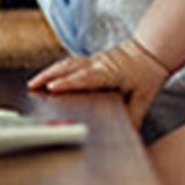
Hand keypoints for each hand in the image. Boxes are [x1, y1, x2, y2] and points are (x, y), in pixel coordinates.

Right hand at [28, 38, 168, 126]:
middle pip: (69, 67)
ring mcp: (93, 59)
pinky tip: (48, 77)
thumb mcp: (145, 99)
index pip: (85, 77)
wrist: (152, 50)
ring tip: (34, 83)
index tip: (52, 88)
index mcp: (110, 72)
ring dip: (48, 72)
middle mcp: (98, 63)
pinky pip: (70, 63)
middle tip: (32, 86)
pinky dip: (56, 69)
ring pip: (67, 63)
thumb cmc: (148, 73)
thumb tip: (127, 135)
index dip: (68, 83)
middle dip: (48, 76)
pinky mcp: (91, 59)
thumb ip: (134, 117)